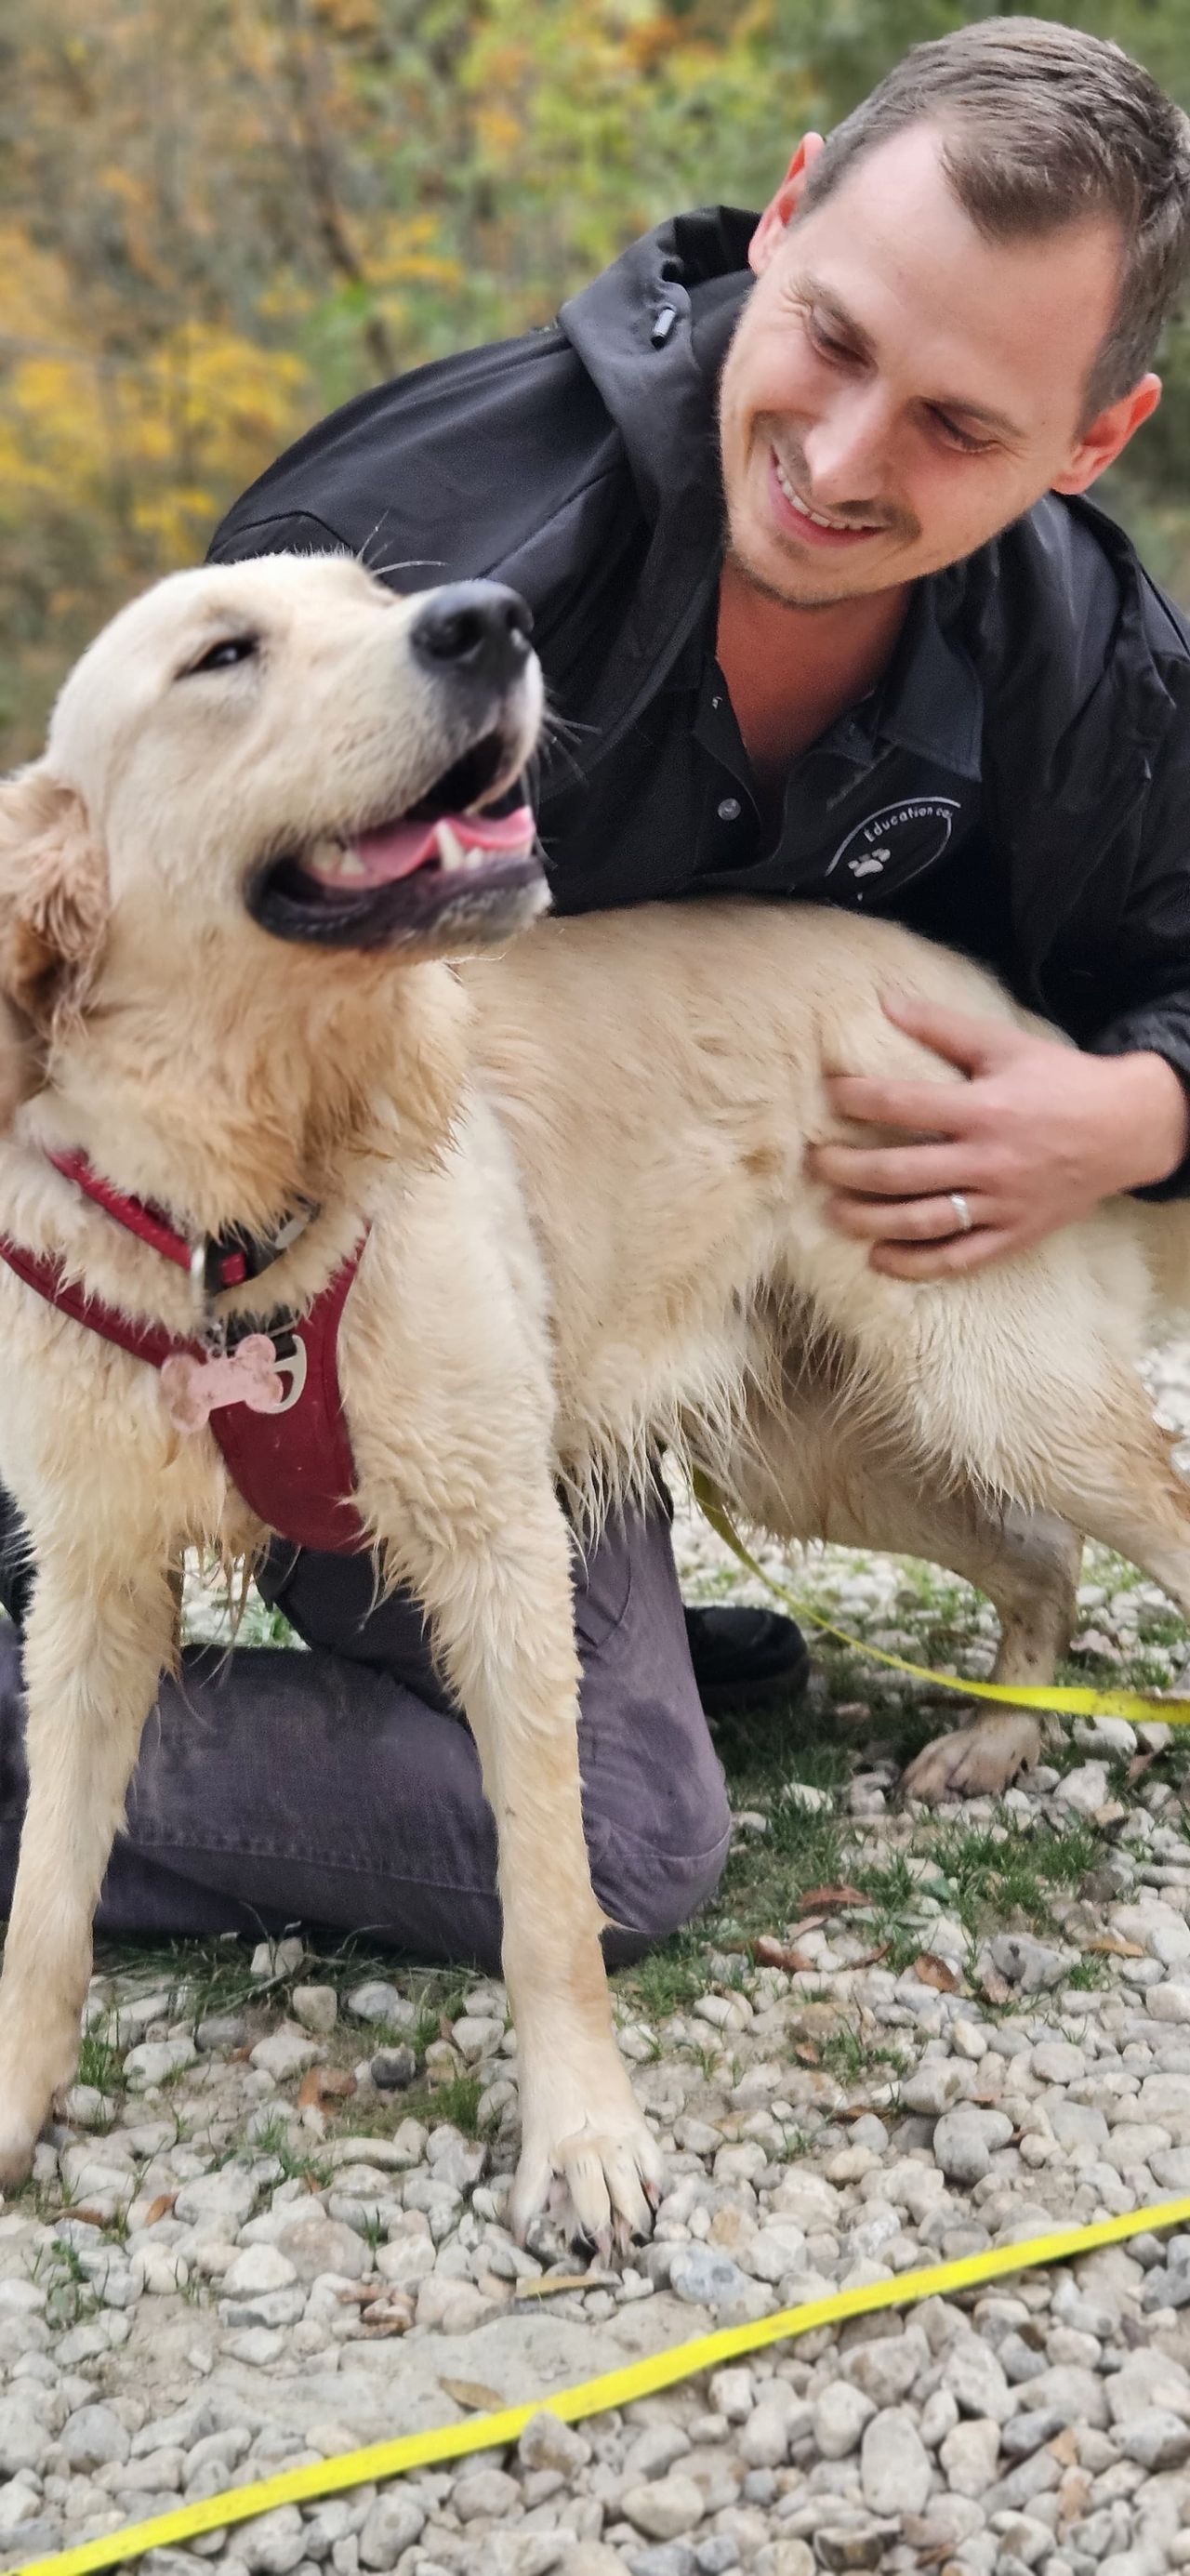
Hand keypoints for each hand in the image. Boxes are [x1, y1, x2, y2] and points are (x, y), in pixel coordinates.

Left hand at [807, 992, 1189, 1277]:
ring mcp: (1001, 1204)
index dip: (858, 1099)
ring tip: (833, 1212)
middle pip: (901, 1172)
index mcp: (984, 1109)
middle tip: (816, 1162)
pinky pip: (959, 1258)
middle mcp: (988, 1161)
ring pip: (923, 1222)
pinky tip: (880, 1260)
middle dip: (848, 1169)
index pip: (904, 1104)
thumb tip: (886, 1001)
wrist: (1127, 1129)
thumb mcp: (1005, 1045)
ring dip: (870, 1220)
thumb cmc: (1060, 1082)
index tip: (828, 1094)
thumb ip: (943, 1027)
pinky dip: (917, 1265)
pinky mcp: (1014, 1234)